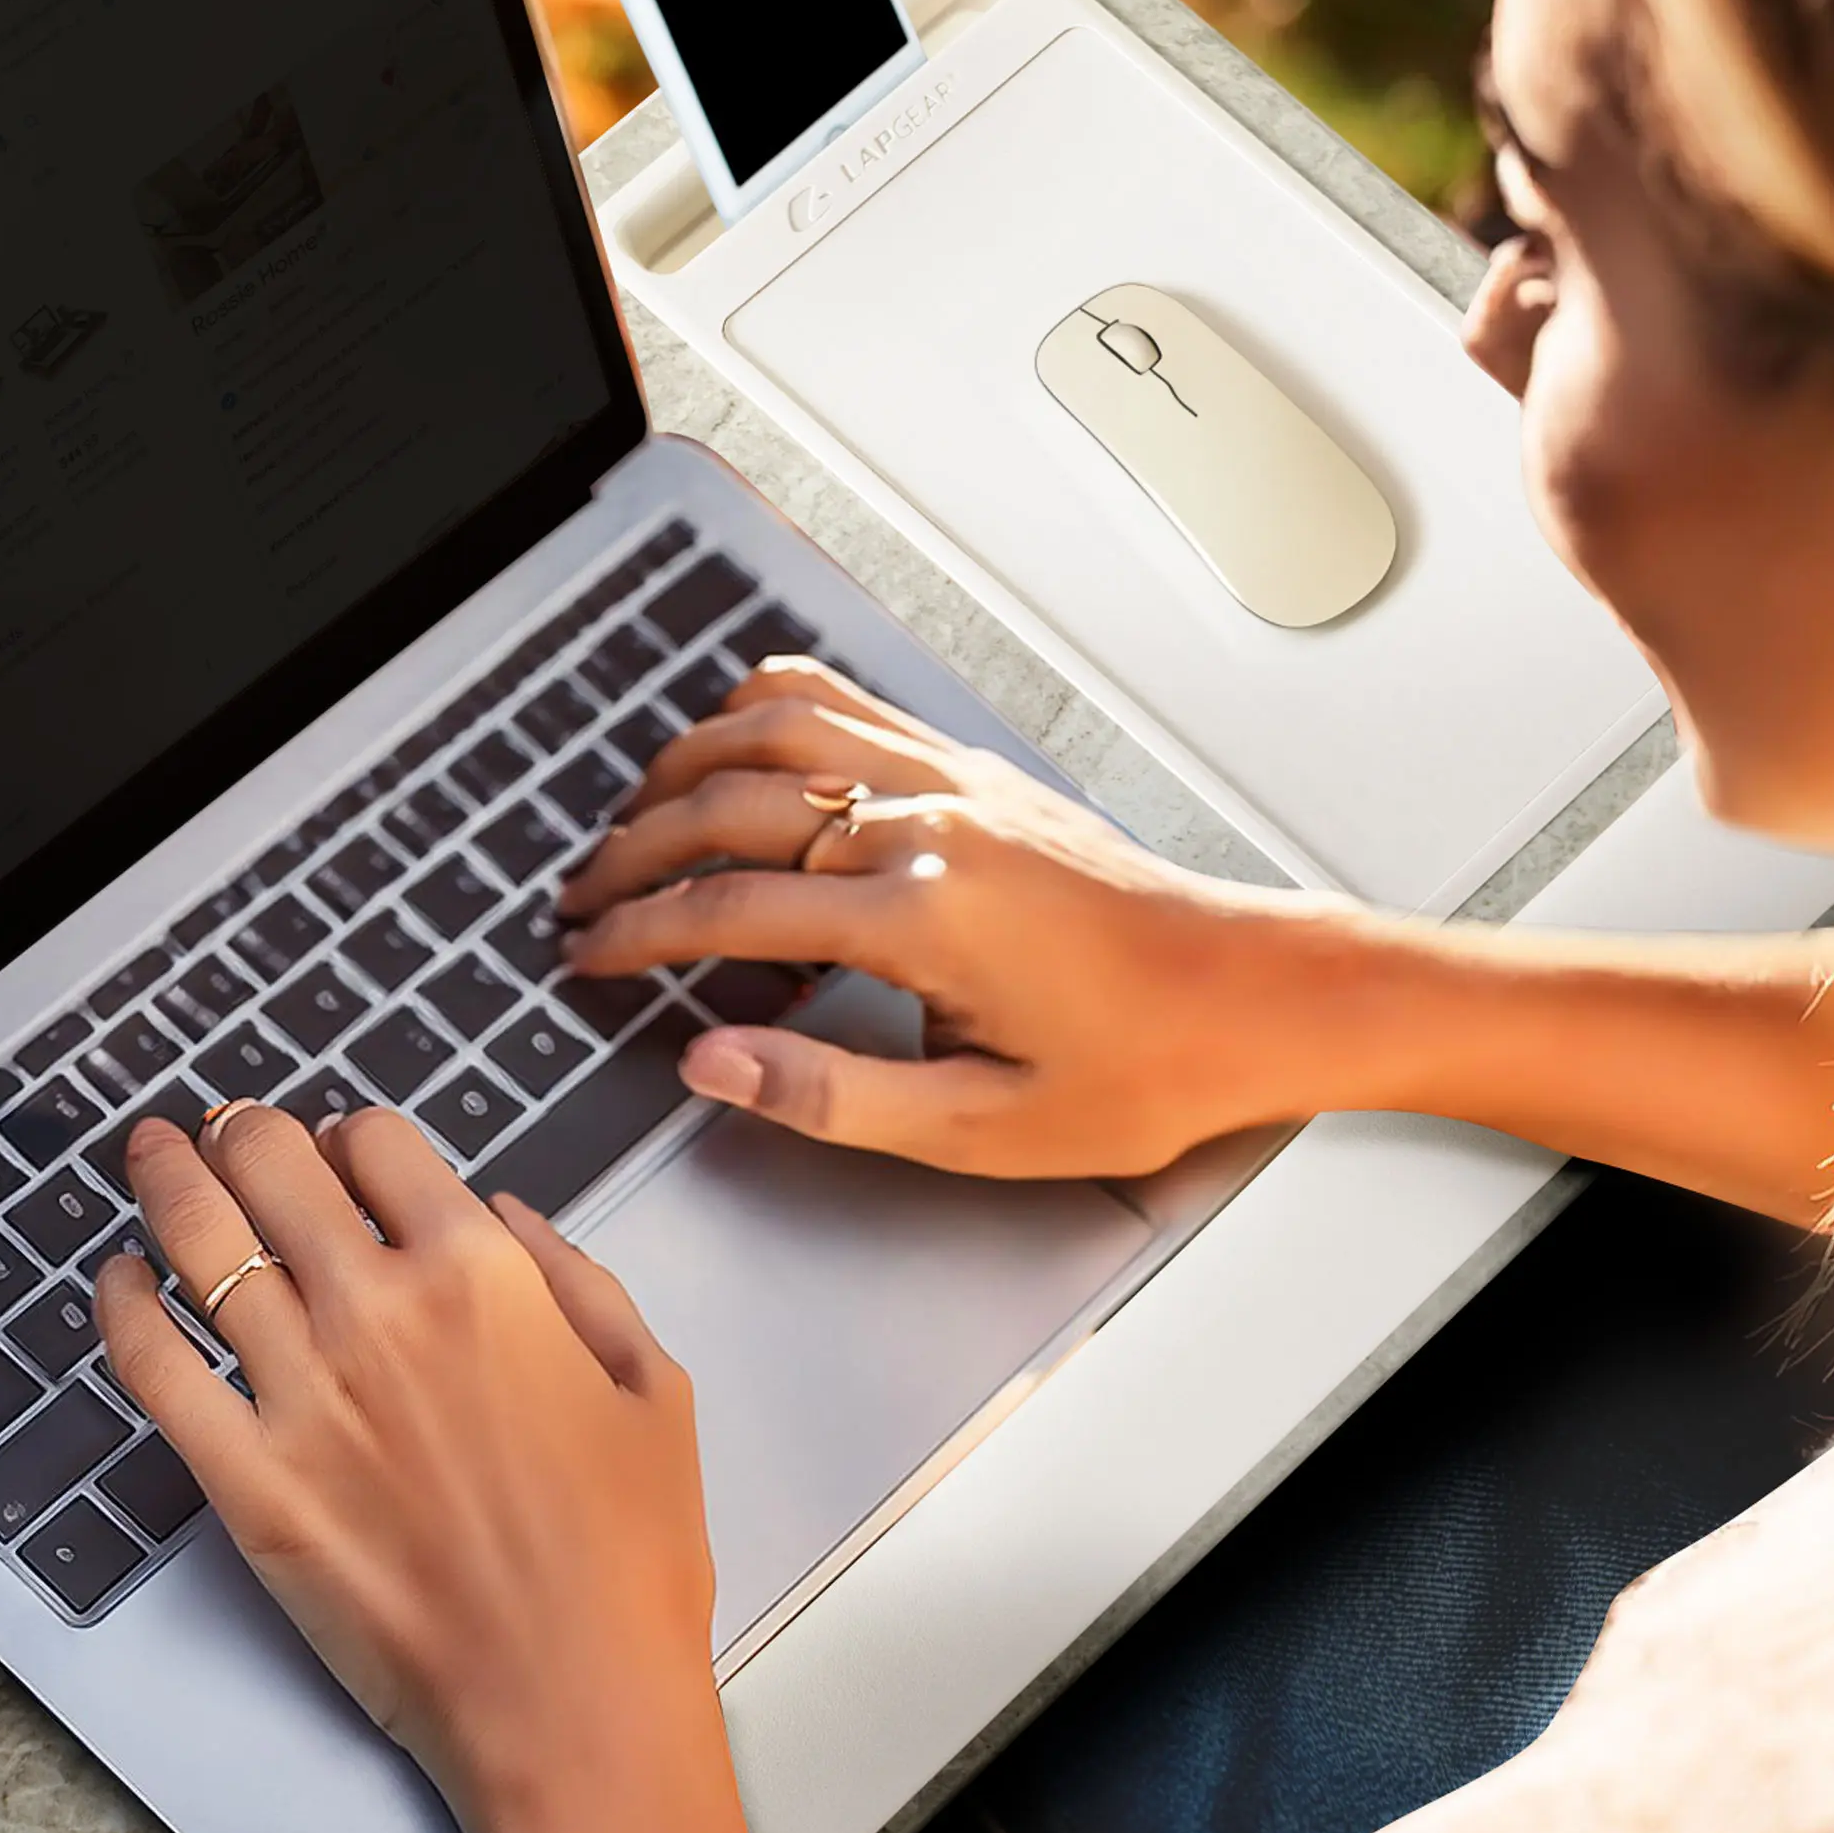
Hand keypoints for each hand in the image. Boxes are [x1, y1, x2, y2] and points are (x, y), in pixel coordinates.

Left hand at [93, 1103, 716, 1830]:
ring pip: (198, 1242)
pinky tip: (120, 1279)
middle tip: (223, 1128)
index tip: (333, 1145)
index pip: (375, 1143)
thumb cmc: (628, 1558)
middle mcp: (379, 1314)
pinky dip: (122, 1307)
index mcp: (482, 1274)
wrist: (571, 1702)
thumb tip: (500, 1210)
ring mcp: (302, 1396)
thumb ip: (574, 1274)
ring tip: (153, 1153)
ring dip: (168, 1179)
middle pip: (270, 1167)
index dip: (345, 1132)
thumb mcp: (650, 1382)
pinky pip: (153, 1366)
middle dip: (240, 1131)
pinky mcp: (247, 1483)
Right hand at [557, 656, 1391, 1177]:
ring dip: (685, 767)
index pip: (732, 909)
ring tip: (629, 821)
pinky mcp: (975, 769)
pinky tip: (730, 740)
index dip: (640, 936)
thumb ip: (830, 1094)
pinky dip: (765, 711)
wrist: (1252, 997)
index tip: (587, 960)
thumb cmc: (1140, 1070)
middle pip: (732, 805)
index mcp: (921, 915)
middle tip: (581, 900)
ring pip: (777, 731)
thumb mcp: (980, 1127)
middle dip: (636, 854)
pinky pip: (845, 705)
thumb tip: (711, 1063)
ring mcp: (952, 780)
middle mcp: (927, 823)